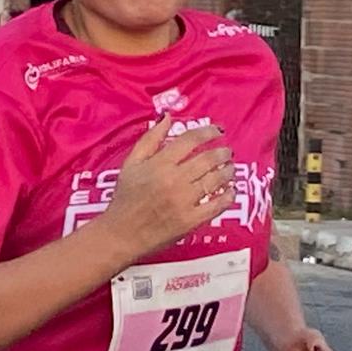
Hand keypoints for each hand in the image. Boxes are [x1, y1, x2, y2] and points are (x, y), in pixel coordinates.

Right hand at [98, 115, 234, 256]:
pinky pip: (216, 205)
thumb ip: (150, 139)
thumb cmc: (125, 198)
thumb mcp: (131, 163)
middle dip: (222, 153)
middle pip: (208, 159)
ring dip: (228, 172)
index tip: (218, 130)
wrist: (121, 234)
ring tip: (230, 169)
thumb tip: (167, 117)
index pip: (190, 140)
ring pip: (215, 180)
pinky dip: (227, 196)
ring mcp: (184, 201)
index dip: (208, 132)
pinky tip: (231, 191)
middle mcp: (174, 179)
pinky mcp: (190, 221)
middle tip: (227, 152)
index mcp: (160, 163)